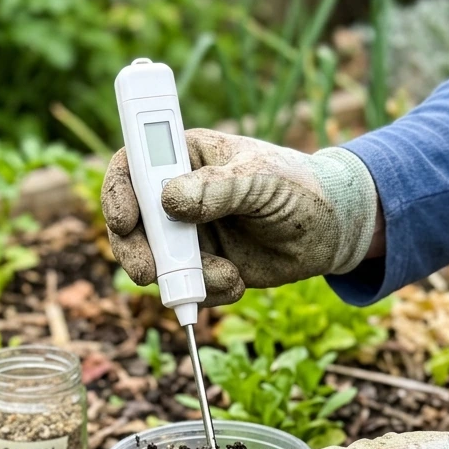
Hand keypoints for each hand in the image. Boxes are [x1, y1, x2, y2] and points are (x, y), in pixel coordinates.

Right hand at [101, 129, 378, 304]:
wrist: (330, 231)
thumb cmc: (297, 187)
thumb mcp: (262, 180)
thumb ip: (219, 188)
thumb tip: (169, 200)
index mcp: (185, 156)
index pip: (134, 166)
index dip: (118, 191)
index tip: (123, 220)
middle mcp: (178, 196)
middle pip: (132, 224)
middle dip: (137, 251)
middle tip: (149, 274)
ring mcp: (188, 234)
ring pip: (156, 262)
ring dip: (181, 278)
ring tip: (226, 276)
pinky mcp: (204, 266)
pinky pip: (186, 287)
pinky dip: (207, 292)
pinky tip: (237, 282)